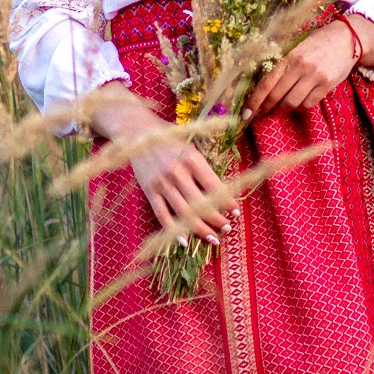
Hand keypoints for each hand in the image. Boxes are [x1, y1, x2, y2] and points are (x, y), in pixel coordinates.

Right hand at [93, 89, 231, 236]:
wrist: (137, 132)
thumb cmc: (170, 138)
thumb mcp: (191, 145)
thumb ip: (204, 166)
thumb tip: (223, 191)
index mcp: (192, 158)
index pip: (214, 186)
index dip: (227, 202)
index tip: (236, 212)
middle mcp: (177, 172)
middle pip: (200, 203)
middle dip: (217, 219)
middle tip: (227, 229)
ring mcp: (161, 183)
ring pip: (183, 213)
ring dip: (200, 228)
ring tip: (213, 239)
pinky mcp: (149, 190)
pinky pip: (162, 214)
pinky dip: (173, 230)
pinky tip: (185, 241)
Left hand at [246, 18, 365, 115]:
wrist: (346, 38)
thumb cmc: (317, 42)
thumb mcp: (296, 46)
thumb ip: (281, 62)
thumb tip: (261, 86)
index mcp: (288, 56)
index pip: (266, 83)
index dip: (254, 101)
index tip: (246, 113)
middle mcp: (300, 66)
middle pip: (276, 96)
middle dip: (266, 108)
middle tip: (260, 114)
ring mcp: (315, 76)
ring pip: (292, 103)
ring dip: (283, 109)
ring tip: (280, 107)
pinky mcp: (327, 84)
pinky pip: (308, 104)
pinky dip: (300, 107)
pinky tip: (298, 103)